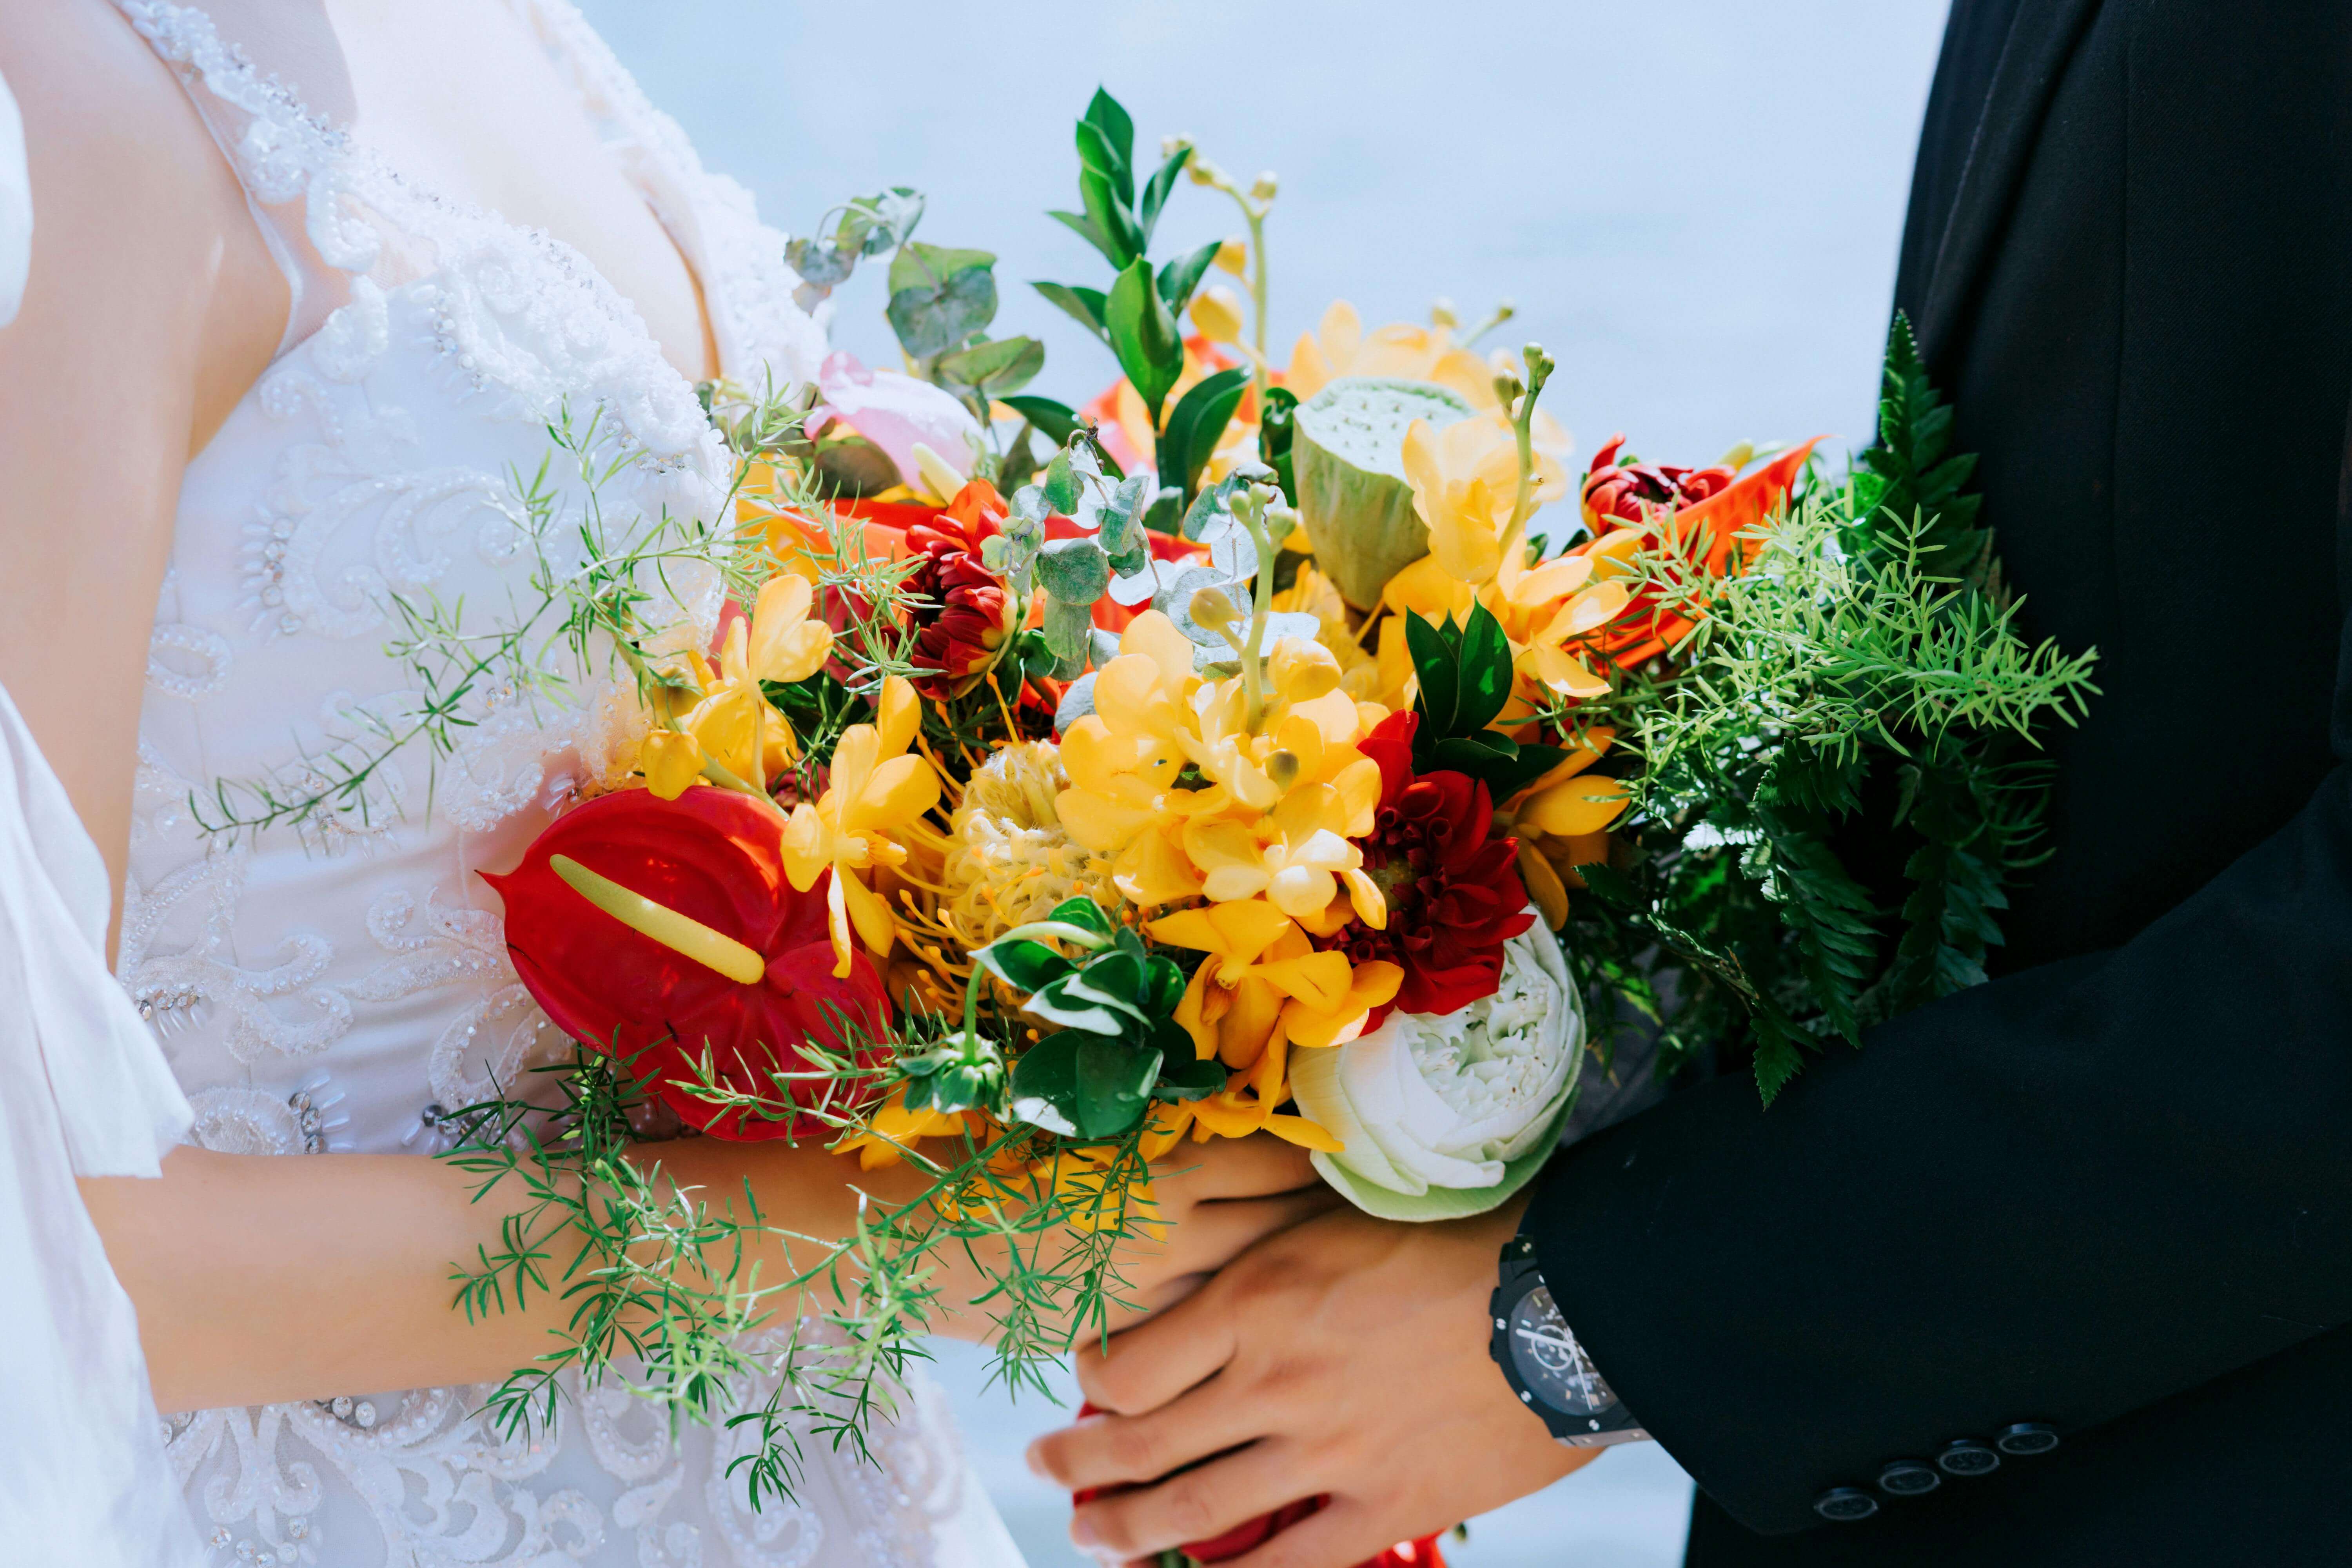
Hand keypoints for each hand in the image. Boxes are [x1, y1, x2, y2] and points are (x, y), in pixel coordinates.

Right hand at [911, 1132, 1342, 1343]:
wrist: (914, 1240)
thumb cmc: (989, 1161)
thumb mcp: (1081, 1128)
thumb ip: (1155, 1131)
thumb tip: (1224, 1121)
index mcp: (1161, 1168)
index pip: (1272, 1159)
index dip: (1315, 1155)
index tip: (1343, 1148)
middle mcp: (1167, 1233)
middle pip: (1277, 1224)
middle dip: (1322, 1215)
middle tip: (1358, 1204)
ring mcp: (1147, 1293)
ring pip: (1247, 1283)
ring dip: (1289, 1268)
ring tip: (1328, 1261)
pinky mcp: (1120, 1334)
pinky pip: (1196, 1327)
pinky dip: (1232, 1314)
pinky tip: (1255, 1309)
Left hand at [1027, 1199, 1600, 1567]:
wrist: (1571, 1296)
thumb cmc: (1462, 1240)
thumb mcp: (1343, 1221)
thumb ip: (1272, 1259)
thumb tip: (1217, 1278)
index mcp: (1258, 1297)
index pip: (1129, 1361)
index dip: (1088, 1379)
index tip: (1080, 1381)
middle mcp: (1274, 1380)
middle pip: (1138, 1442)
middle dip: (1076, 1466)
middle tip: (1042, 1472)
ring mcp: (1326, 1451)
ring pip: (1193, 1509)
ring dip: (1126, 1531)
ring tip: (1090, 1538)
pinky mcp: (1383, 1505)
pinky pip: (1287, 1564)